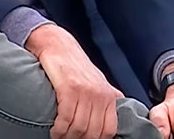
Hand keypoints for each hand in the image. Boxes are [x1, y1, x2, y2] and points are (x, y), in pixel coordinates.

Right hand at [26, 23, 122, 138]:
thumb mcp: (98, 82)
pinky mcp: (69, 88)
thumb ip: (108, 97)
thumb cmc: (77, 66)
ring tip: (59, 136)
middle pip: (93, 132)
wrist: (59, 45)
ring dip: (67, 136)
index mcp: (109, 96)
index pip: (109, 130)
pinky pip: (66, 118)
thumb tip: (118, 110)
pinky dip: (59, 129)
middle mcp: (100, 95)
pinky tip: (55, 130)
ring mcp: (85, 91)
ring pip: (79, 128)